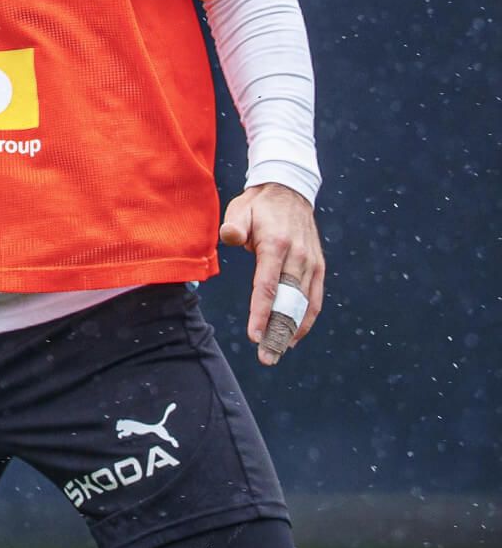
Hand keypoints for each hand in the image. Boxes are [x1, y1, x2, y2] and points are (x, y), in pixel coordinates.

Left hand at [219, 183, 323, 366]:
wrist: (288, 190)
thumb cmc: (258, 205)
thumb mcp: (239, 208)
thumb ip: (234, 225)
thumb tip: (230, 237)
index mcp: (276, 244)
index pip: (267, 286)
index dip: (261, 313)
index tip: (254, 336)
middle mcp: (298, 256)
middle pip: (288, 301)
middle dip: (277, 331)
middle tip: (266, 358)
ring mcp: (311, 262)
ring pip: (304, 304)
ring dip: (292, 331)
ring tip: (277, 353)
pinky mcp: (318, 266)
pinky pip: (315, 298)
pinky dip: (307, 319)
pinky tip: (294, 336)